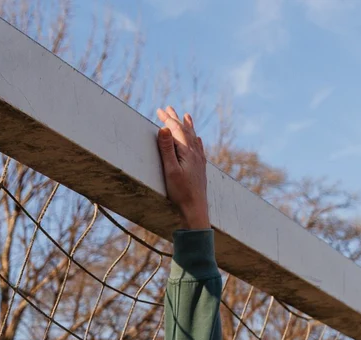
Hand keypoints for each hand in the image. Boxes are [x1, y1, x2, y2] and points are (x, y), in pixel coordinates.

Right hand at [156, 106, 208, 230]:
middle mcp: (195, 154)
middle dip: (176, 119)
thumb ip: (166, 149)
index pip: (177, 130)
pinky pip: (199, 149)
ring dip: (188, 126)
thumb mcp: (170, 170)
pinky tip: (198, 140)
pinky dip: (197, 140)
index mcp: (187, 152)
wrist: (195, 210)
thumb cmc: (181, 193)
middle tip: (168, 108)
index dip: (168, 119)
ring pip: (194, 138)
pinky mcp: (201, 169)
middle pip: (186, 131)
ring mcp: (199, 161)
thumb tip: (164, 128)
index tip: (160, 110)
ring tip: (187, 116)